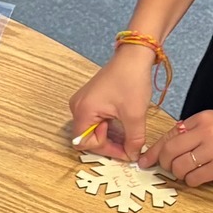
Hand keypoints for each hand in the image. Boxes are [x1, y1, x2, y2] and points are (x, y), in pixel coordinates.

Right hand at [69, 44, 157, 159]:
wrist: (134, 56)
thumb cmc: (131, 80)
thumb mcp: (135, 114)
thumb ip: (133, 139)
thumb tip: (133, 155)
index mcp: (83, 111)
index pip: (84, 143)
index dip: (106, 150)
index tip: (126, 151)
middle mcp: (77, 107)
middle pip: (87, 137)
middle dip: (109, 143)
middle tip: (130, 145)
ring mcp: (82, 102)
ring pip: (92, 129)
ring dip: (110, 134)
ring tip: (128, 133)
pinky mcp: (90, 99)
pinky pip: (95, 119)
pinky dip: (108, 125)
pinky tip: (122, 124)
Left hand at [138, 110, 212, 184]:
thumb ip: (193, 130)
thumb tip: (170, 145)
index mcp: (201, 119)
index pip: (168, 135)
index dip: (154, 151)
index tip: (145, 160)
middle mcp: (205, 132)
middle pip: (169, 152)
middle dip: (163, 163)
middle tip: (167, 168)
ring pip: (180, 167)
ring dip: (178, 173)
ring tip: (186, 173)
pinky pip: (195, 178)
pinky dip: (191, 181)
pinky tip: (197, 178)